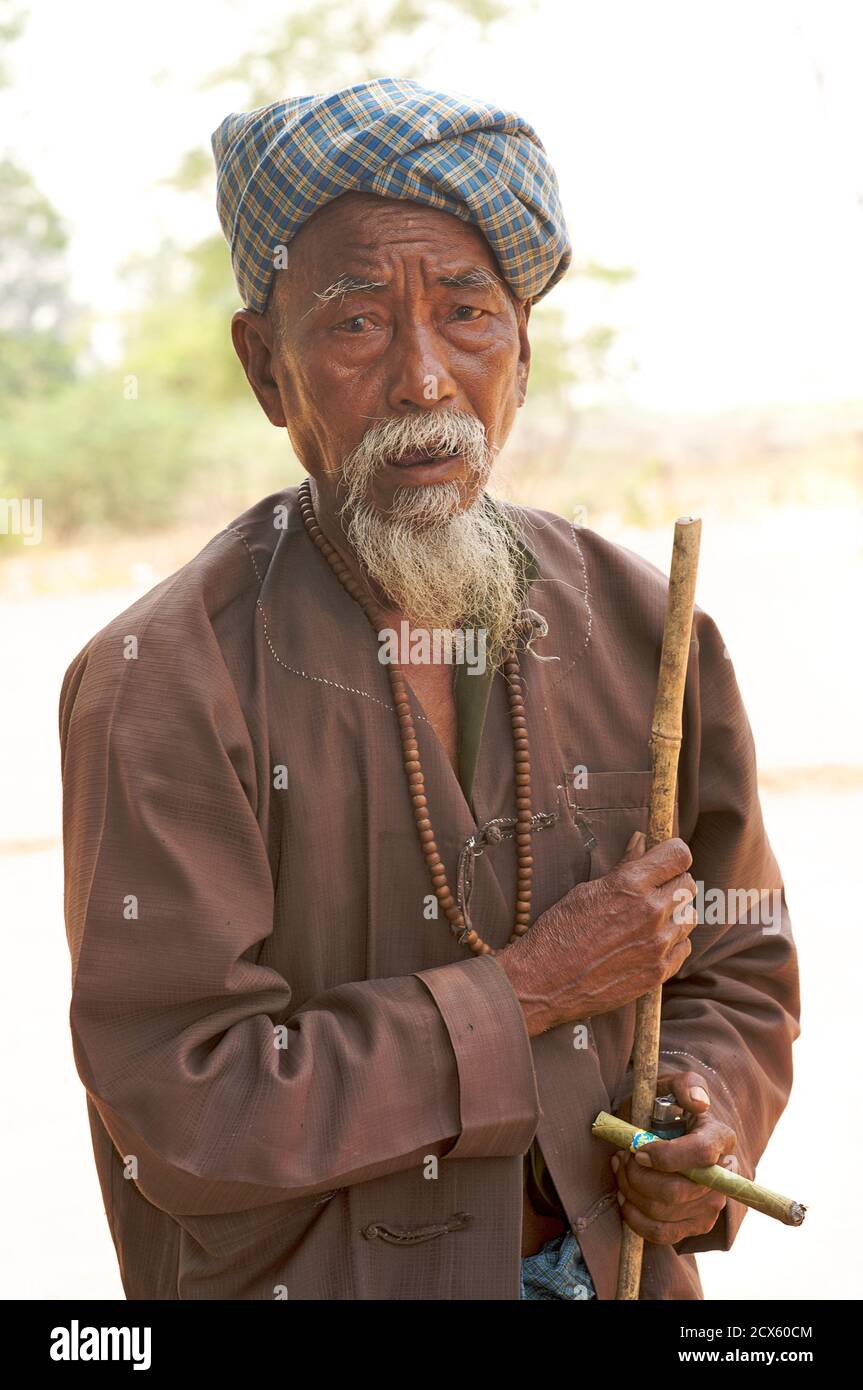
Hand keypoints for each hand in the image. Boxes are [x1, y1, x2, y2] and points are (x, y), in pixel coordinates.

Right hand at [496, 832, 698, 1036]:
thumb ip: (622, 867)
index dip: (673, 853)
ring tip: (649, 919)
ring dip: (675, 913)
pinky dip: (673, 942)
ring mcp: (658, 944)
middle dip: (673, 882)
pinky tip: (650, 942)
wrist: (545, 982)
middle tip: (653, 889)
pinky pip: (684, 946)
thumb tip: (641, 842)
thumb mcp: (586, 891)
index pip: (679, 855)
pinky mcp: (659, 972)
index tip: (665, 857)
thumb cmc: (558, 932)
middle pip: (688, 884)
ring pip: (689, 915)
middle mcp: (651, 912)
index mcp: (630, 885)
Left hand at [610, 1071, 739, 1244]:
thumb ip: (685, 1085)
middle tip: (621, 1159)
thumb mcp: (671, 1087)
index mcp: (720, 1138)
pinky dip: (635, 1219)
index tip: (637, 1151)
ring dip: (631, 1193)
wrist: (665, 1134)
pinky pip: (662, 1234)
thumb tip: (698, 1102)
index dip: (666, 1156)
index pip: (701, 1154)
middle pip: (677, 1191)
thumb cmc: (666, 1110)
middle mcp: (722, 1176)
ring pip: (664, 1213)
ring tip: (621, 1171)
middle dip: (638, 1177)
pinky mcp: (696, 1225)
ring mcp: (711, 1205)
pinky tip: (625, 1198)